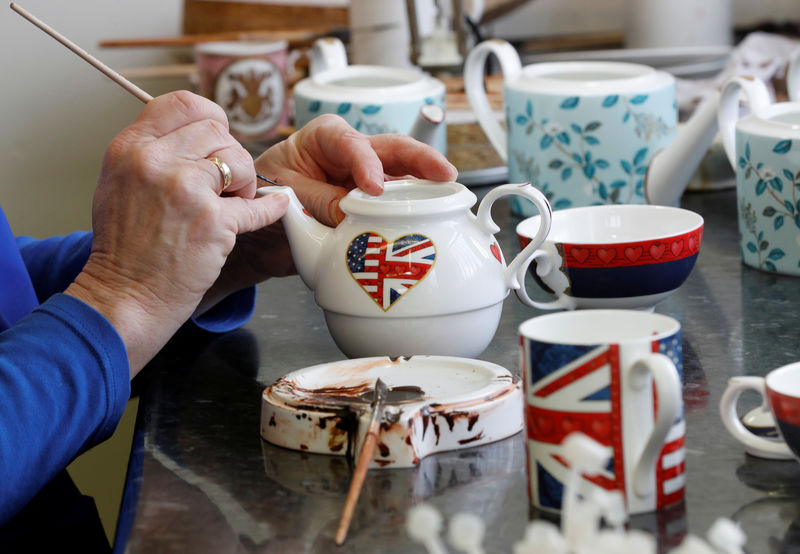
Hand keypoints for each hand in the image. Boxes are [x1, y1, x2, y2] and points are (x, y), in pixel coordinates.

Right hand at [66, 91, 288, 374]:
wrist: (123, 295)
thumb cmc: (124, 247)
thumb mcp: (118, 182)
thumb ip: (151, 152)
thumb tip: (193, 133)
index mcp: (130, 147)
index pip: (182, 103)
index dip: (210, 118)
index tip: (218, 137)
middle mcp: (155, 161)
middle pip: (217, 130)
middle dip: (230, 156)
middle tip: (227, 184)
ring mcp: (185, 190)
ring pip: (240, 161)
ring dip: (245, 183)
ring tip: (232, 205)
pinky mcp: (213, 222)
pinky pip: (259, 205)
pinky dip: (272, 208)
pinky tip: (277, 207)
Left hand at [255, 113, 457, 225]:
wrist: (261, 228)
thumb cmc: (265, 194)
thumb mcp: (284, 193)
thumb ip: (318, 201)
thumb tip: (352, 214)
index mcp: (326, 138)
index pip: (352, 143)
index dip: (366, 164)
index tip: (374, 187)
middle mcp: (353, 154)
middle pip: (394, 150)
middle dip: (422, 160)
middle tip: (445, 174)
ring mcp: (367, 180)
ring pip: (403, 178)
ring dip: (425, 188)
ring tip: (449, 199)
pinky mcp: (375, 206)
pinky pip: (398, 207)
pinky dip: (414, 213)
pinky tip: (432, 220)